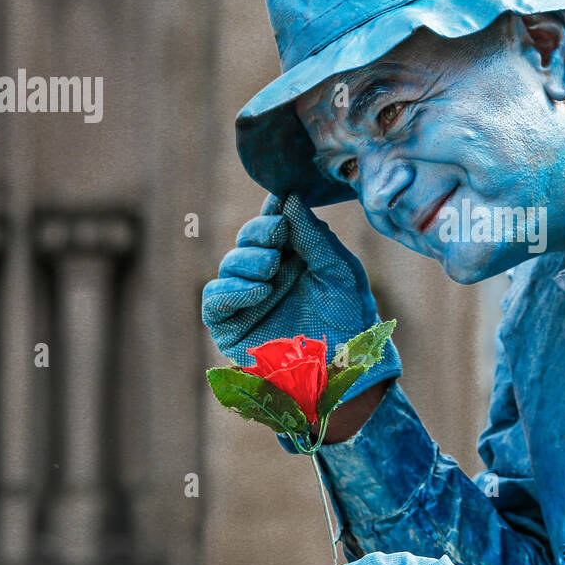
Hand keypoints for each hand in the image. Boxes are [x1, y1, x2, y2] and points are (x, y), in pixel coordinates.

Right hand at [201, 192, 400, 403]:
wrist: (346, 369)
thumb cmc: (350, 320)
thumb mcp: (340, 271)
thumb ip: (315, 237)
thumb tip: (289, 199)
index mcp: (294, 256)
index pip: (274, 222)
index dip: (274, 209)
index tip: (282, 196)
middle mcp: (268, 273)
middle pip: (248, 239)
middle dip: (261, 232)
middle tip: (278, 232)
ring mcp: (247, 298)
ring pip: (229, 264)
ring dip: (248, 260)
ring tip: (272, 268)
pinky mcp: (230, 326)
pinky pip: (215, 300)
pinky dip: (232, 290)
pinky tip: (259, 290)